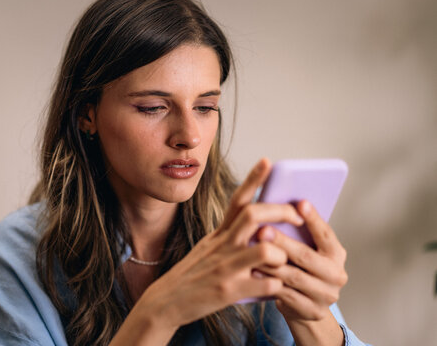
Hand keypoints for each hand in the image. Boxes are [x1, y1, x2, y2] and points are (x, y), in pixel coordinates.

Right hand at [136, 158, 303, 327]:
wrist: (166, 301)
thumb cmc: (193, 274)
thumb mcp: (208, 248)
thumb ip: (231, 236)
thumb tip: (259, 227)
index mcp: (219, 233)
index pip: (237, 199)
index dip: (253, 178)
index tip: (268, 161)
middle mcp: (222, 245)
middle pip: (254, 215)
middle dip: (282, 212)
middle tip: (297, 217)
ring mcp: (226, 267)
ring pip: (266, 249)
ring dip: (282, 255)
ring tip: (283, 264)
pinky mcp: (229, 291)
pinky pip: (266, 285)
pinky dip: (277, 287)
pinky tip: (276, 290)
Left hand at [257, 200, 348, 321]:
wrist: (304, 306)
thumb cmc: (300, 268)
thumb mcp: (307, 249)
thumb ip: (300, 232)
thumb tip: (284, 203)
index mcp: (336, 254)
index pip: (326, 234)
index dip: (313, 219)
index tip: (300, 202)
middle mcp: (336, 275)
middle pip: (307, 256)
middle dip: (283, 242)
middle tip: (263, 230)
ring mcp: (326, 295)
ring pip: (294, 276)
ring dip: (271, 263)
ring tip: (253, 251)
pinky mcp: (312, 311)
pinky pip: (287, 295)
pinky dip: (269, 283)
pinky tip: (254, 273)